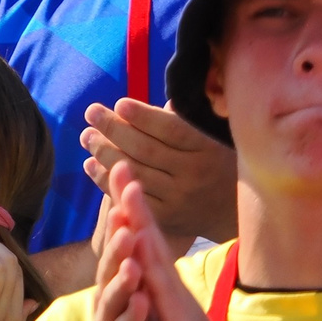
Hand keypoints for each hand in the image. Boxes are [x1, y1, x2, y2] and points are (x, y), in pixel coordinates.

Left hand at [81, 98, 237, 250]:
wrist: (234, 211)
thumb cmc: (216, 161)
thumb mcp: (212, 138)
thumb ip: (184, 120)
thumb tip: (152, 101)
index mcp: (207, 148)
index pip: (171, 129)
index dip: (143, 116)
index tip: (119, 103)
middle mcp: (194, 174)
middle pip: (145, 149)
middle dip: (113, 129)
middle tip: (91, 113)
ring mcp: (179, 198)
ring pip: (133, 171)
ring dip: (104, 152)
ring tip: (87, 136)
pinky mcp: (166, 218)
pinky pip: (129, 196)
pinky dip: (105, 179)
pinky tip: (90, 164)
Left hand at [106, 166, 300, 320]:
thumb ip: (166, 304)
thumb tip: (156, 284)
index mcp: (171, 294)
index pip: (149, 246)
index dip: (134, 213)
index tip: (119, 179)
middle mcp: (177, 295)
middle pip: (153, 241)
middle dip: (136, 204)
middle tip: (122, 165)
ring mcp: (182, 312)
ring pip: (158, 263)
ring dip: (143, 228)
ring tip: (128, 194)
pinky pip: (164, 305)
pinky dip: (152, 279)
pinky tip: (142, 262)